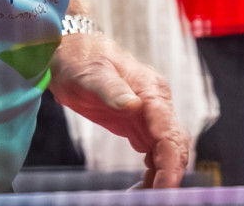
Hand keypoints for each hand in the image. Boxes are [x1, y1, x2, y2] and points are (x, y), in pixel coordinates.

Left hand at [46, 32, 188, 187]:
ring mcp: (149, 115)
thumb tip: (133, 105)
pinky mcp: (138, 124)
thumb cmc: (79, 58)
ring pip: (167, 152)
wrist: (68, 51)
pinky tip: (142, 188)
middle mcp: (156, 104)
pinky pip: (154, 153)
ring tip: (145, 197)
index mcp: (151, 91)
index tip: (164, 189)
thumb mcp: (90, 73)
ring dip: (162, 177)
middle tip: (155, 199)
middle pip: (175, 146)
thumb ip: (111, 90)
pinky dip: (153, 172)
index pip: (169, 134)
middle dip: (170, 176)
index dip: (171, 165)